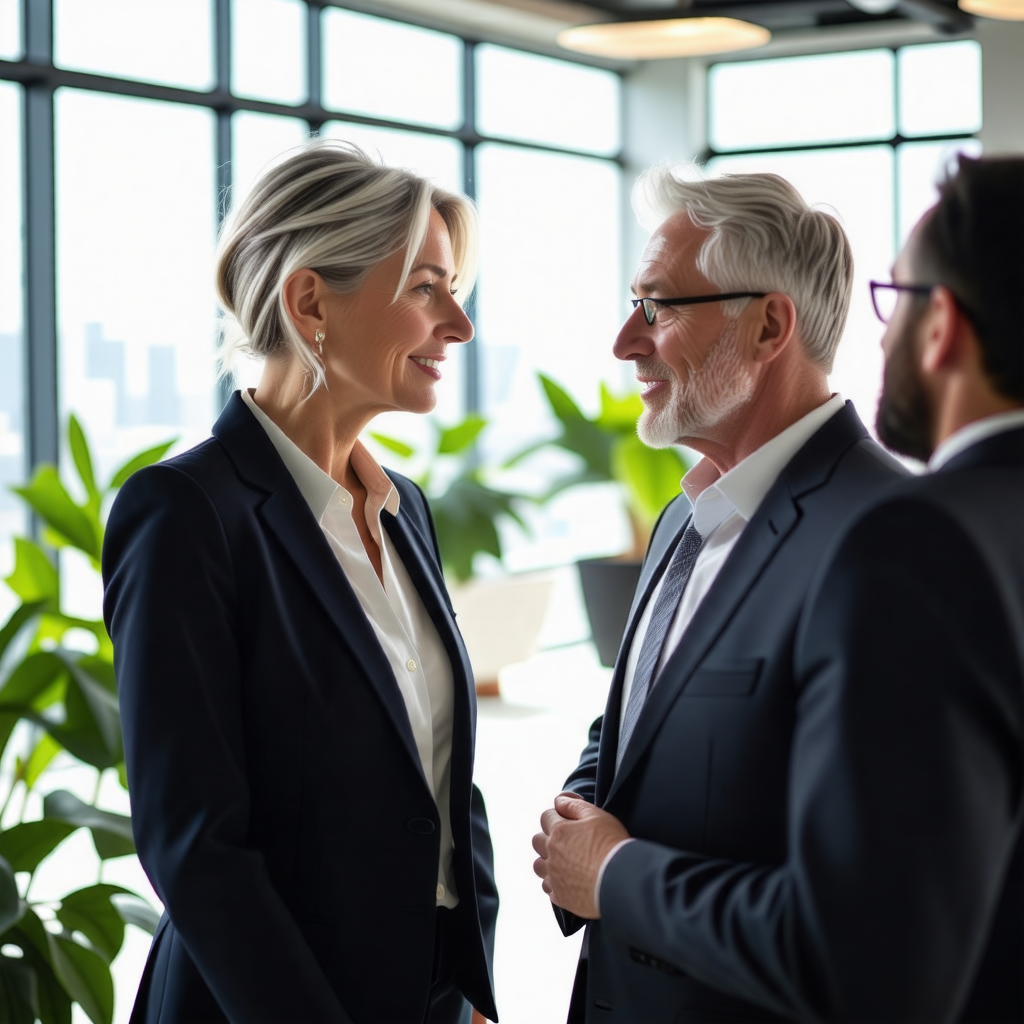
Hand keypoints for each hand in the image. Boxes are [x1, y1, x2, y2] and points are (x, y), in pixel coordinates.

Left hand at [532, 792, 628, 918]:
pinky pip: (548, 888)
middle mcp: (551, 853)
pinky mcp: (561, 896)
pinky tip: (567, 880)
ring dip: (547, 861)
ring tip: (563, 861)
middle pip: (537, 840)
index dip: (557, 815)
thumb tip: (558, 801)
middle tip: (567, 840)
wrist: (621, 881)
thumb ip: (574, 805)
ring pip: (538, 866)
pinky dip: (554, 882)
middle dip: (548, 837)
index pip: (546, 816)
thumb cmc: (611, 844)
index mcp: (559, 831)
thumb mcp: (596, 815)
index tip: (569, 819)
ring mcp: (554, 876)